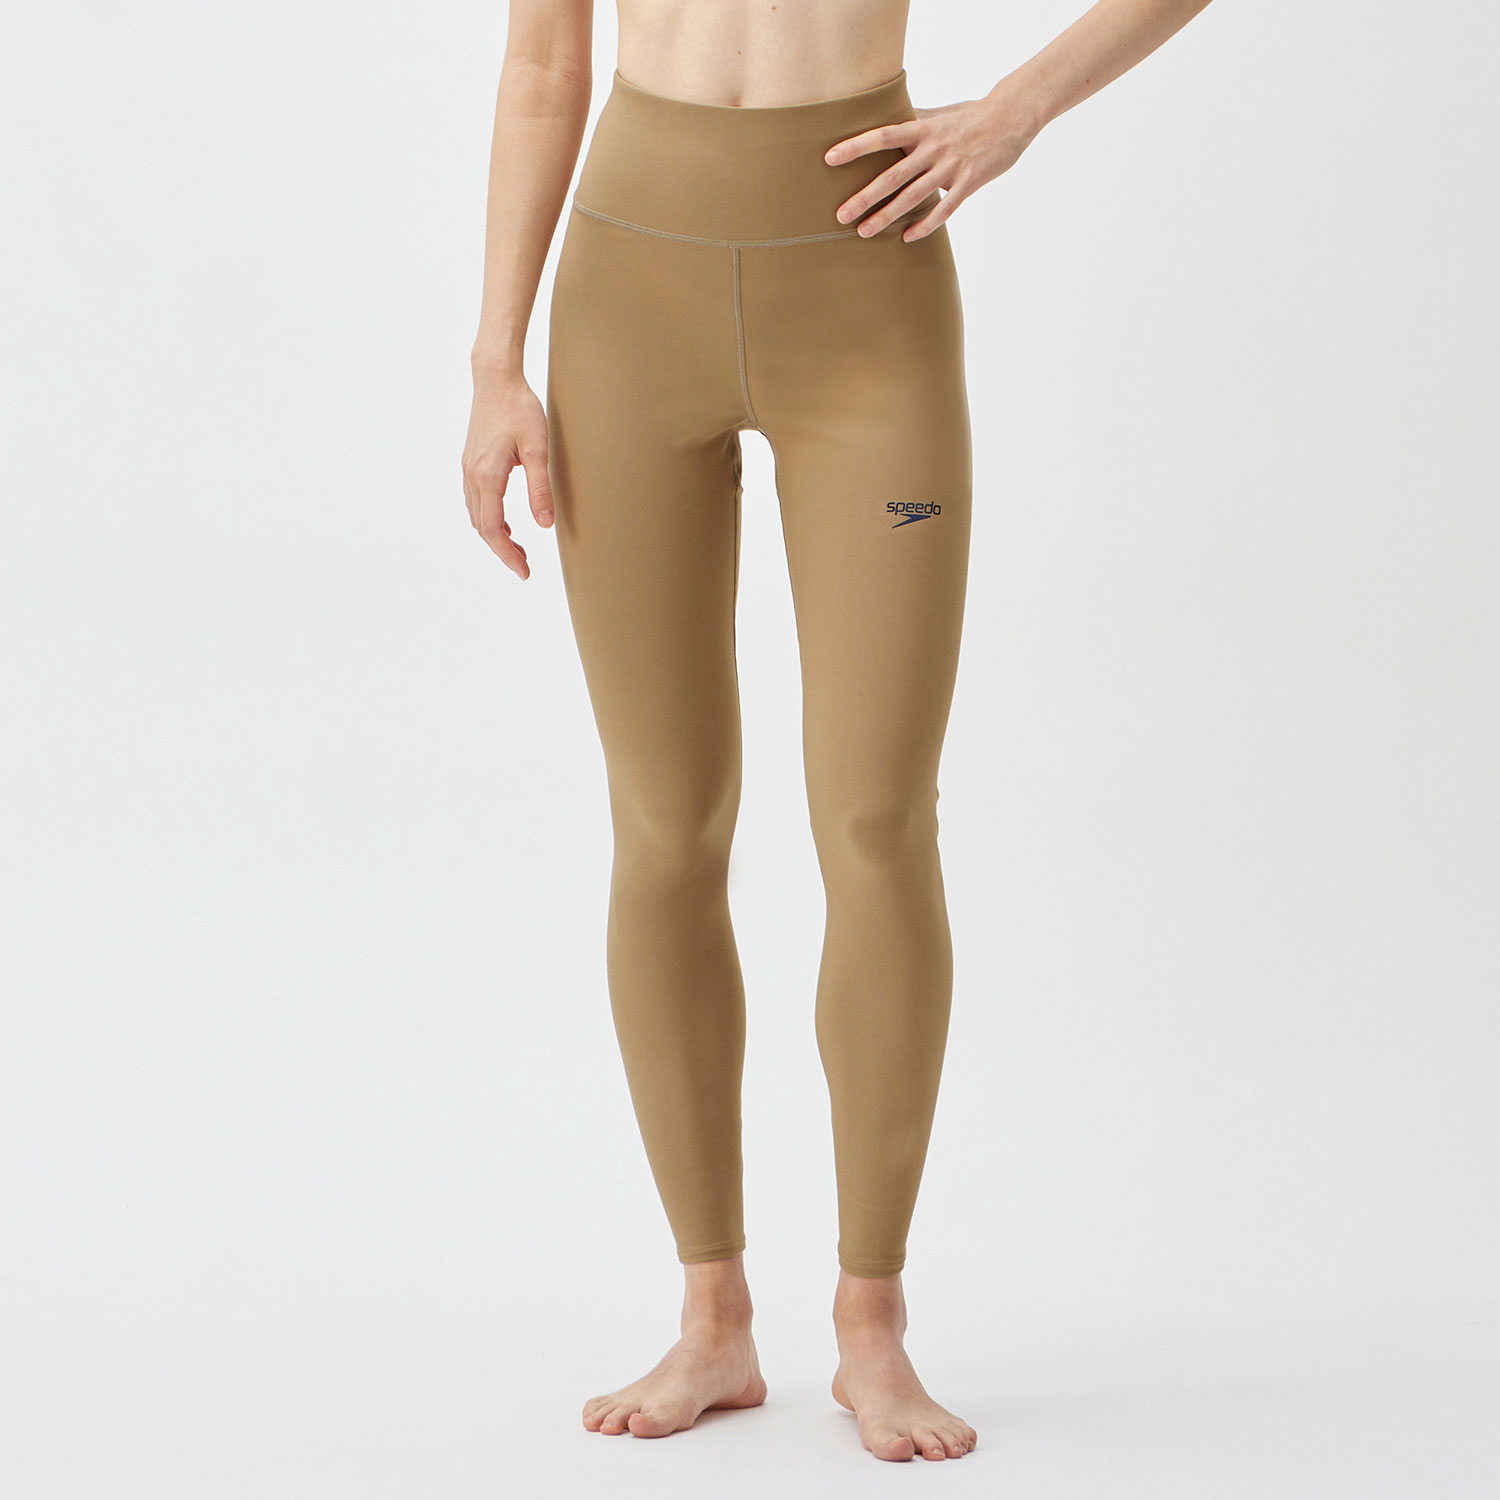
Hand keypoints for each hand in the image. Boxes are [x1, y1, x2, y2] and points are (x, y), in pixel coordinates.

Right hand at [461, 365, 554, 579]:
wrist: (495, 378)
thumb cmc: (520, 408)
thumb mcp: (538, 449)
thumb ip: (540, 488)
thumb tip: (544, 524)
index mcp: (487, 476)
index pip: (492, 529)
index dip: (507, 555)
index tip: (524, 572)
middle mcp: (472, 475)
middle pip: (482, 527)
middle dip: (502, 550)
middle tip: (524, 567)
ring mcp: (468, 468)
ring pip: (476, 515)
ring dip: (495, 535)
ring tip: (518, 548)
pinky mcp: (470, 462)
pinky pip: (475, 501)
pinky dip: (488, 519)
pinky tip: (504, 522)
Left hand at [824, 85, 1042, 242]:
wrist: (1011, 115)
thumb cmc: (971, 115)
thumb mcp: (939, 114)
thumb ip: (914, 122)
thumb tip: (888, 120)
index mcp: (923, 129)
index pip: (883, 136)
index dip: (856, 146)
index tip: (830, 158)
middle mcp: (933, 149)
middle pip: (893, 175)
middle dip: (865, 196)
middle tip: (841, 215)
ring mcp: (950, 167)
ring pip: (913, 197)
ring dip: (887, 216)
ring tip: (864, 233)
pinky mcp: (969, 182)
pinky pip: (944, 209)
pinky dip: (926, 225)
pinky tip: (907, 238)